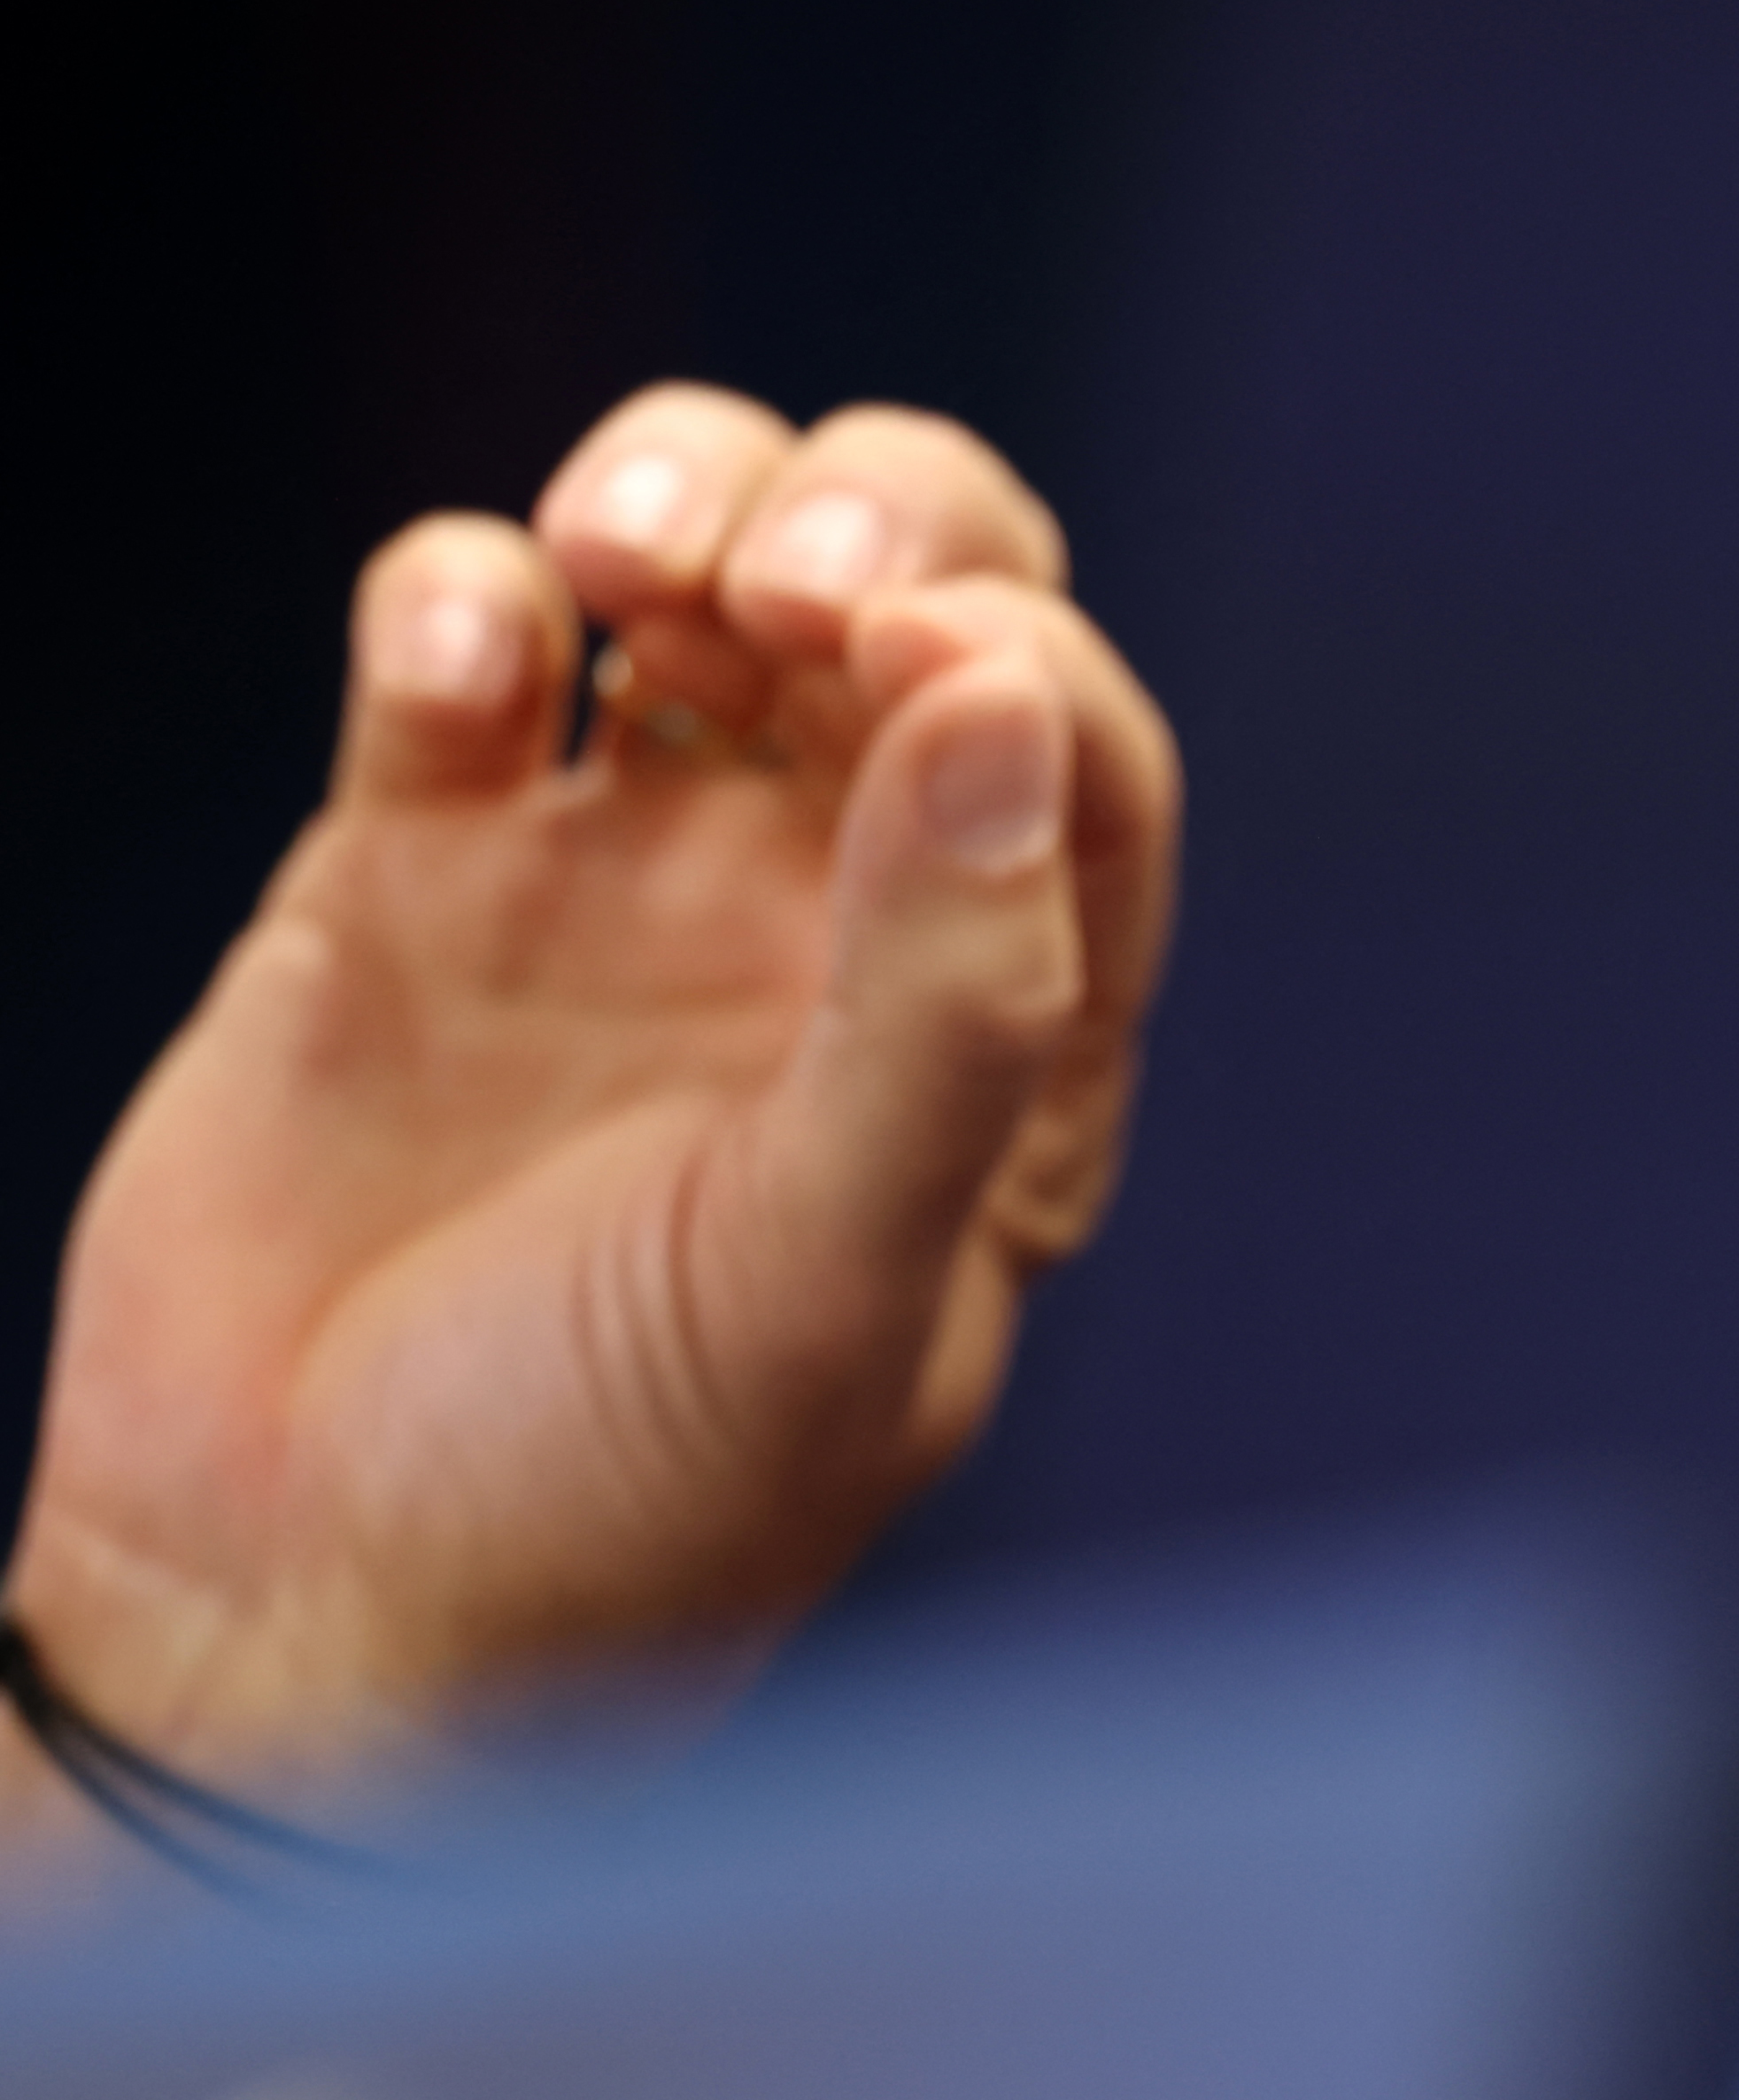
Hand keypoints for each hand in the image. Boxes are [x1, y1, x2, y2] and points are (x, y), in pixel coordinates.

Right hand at [3, 387, 1177, 1815]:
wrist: (300, 1607)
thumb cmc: (614, 1499)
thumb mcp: (825, 1275)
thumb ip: (947, 1002)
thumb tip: (1008, 706)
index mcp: (999, 1037)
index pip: (1077, 758)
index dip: (1019, 660)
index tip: (920, 656)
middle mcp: (829, 927)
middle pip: (917, 598)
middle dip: (873, 515)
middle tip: (784, 582)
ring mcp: (617, 879)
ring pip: (694, 572)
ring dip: (678, 492)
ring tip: (624, 559)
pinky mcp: (404, 866)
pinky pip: (458, 645)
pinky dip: (454, 594)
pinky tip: (452, 670)